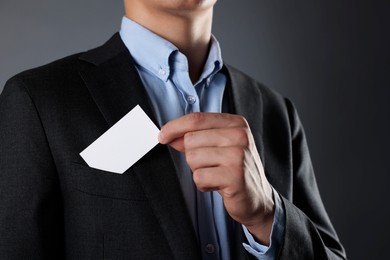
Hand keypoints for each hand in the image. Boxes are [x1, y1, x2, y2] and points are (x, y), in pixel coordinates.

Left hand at [158, 112, 274, 244]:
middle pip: (191, 139)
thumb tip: (167, 135)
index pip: (197, 119)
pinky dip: (204, 185)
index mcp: (236, 123)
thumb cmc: (234, 170)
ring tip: (216, 174)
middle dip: (193, 156)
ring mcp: (238, 155)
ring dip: (199, 171)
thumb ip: (195, 138)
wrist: (257, 198)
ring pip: (193, 158)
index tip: (162, 136)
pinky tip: (218, 185)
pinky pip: (199, 177)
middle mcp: (240, 135)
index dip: (174, 127)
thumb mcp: (218, 147)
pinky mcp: (234, 176)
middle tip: (211, 165)